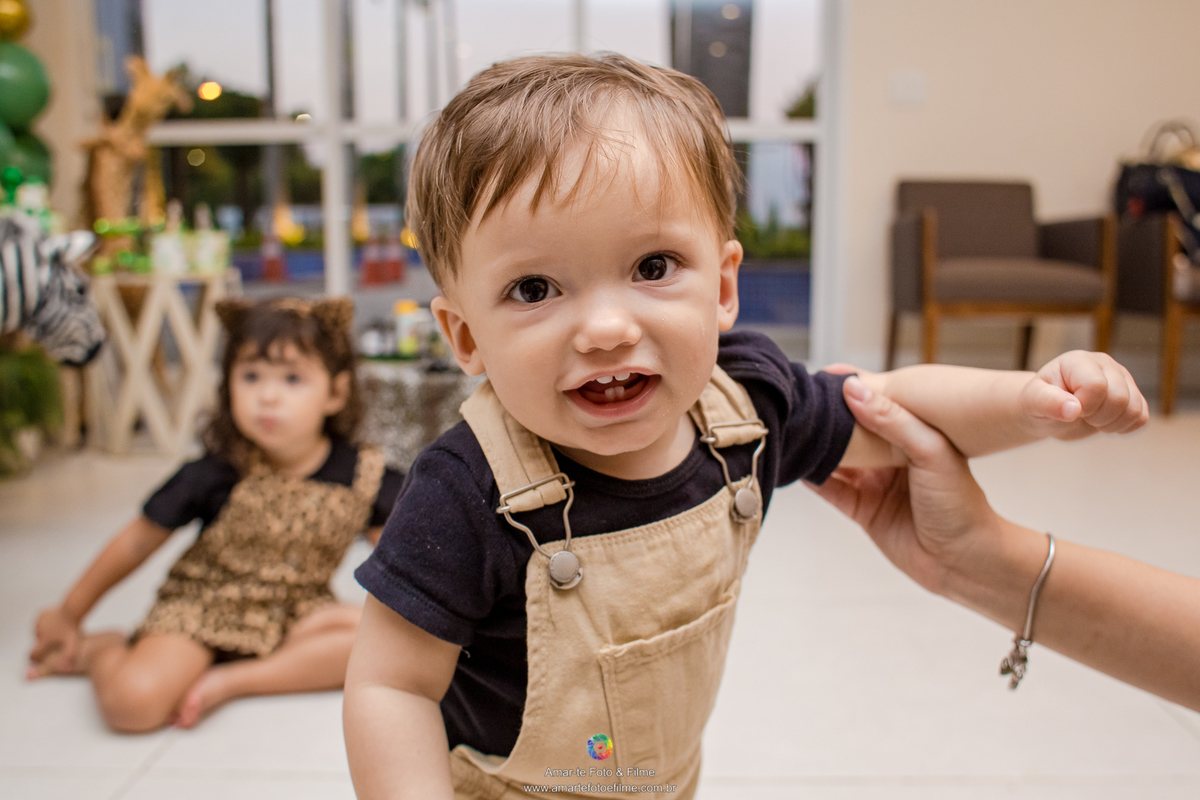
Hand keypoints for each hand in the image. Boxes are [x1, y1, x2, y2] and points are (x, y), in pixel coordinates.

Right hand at [28, 606, 81, 678]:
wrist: (73, 610)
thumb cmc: (73, 627)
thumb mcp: (73, 644)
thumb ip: (69, 657)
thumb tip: (67, 670)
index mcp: (44, 641)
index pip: (33, 654)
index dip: (35, 658)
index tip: (39, 658)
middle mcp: (38, 632)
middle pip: (38, 641)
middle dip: (44, 642)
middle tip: (56, 640)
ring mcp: (39, 622)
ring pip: (39, 630)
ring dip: (46, 631)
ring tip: (58, 629)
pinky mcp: (41, 614)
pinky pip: (42, 620)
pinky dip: (47, 622)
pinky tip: (56, 621)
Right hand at [810, 376, 999, 594]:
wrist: (965, 561)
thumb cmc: (961, 504)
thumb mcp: (930, 451)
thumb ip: (891, 420)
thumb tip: (852, 389)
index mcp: (912, 435)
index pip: (875, 407)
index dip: (851, 394)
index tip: (823, 379)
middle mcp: (891, 458)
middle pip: (852, 434)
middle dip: (828, 421)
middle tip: (800, 404)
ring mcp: (876, 484)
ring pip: (838, 462)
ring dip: (817, 449)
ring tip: (793, 432)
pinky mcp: (863, 511)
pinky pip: (832, 491)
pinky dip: (814, 479)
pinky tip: (798, 465)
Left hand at [1020, 351, 1147, 439]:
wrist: (1048, 412)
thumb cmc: (1039, 403)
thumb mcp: (1033, 402)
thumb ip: (1049, 403)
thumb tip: (1073, 409)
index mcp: (1079, 361)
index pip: (1096, 385)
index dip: (1084, 406)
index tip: (1069, 409)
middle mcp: (1105, 365)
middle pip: (1119, 399)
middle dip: (1097, 417)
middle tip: (1080, 416)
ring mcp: (1123, 379)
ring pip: (1134, 410)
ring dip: (1111, 424)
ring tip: (1091, 419)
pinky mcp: (1134, 396)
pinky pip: (1142, 418)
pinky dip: (1123, 427)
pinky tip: (1104, 423)